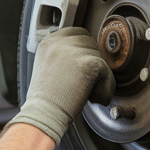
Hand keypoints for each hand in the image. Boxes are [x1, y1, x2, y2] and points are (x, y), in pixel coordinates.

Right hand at [8, 27, 114, 143]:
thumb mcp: (48, 67)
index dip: (84, 51)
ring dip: (98, 77)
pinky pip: (107, 71)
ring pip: (100, 58)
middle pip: (91, 44)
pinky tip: (93, 98)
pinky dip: (105, 87)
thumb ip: (64, 56)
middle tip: (83, 85)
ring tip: (85, 93)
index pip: (77, 33)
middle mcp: (60, 42)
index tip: (83, 68)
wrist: (43, 115)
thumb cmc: (46, 99)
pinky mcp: (87, 63)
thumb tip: (86, 54)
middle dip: (91, 63)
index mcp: (49, 41)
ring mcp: (73, 51)